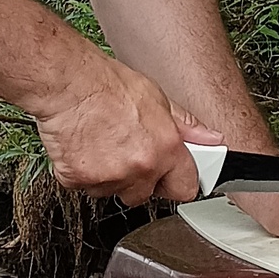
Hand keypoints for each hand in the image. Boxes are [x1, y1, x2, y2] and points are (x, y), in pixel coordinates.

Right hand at [33, 56, 202, 203]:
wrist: (68, 83)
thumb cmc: (108, 85)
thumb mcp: (158, 97)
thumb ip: (186, 125)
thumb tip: (210, 138)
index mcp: (165, 148)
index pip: (185, 187)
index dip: (176, 181)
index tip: (169, 176)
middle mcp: (140, 167)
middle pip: (144, 194)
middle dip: (139, 179)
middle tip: (127, 151)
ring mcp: (108, 176)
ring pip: (112, 191)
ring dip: (109, 176)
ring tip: (102, 144)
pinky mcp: (79, 179)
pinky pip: (84, 186)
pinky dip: (82, 172)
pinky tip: (84, 147)